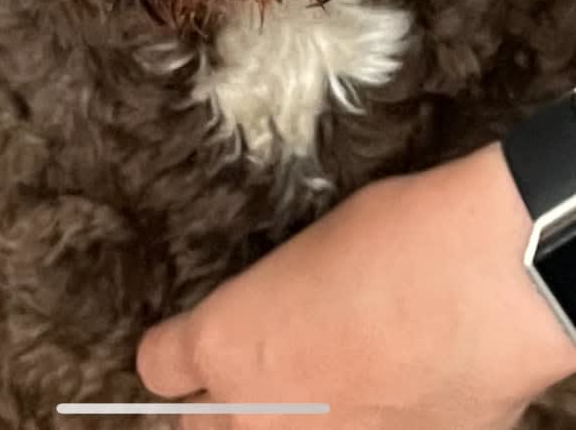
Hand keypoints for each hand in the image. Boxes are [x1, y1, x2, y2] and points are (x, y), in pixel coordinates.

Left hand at [137, 144, 575, 429]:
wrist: (491, 284)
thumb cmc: (402, 240)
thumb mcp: (313, 249)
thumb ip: (278, 303)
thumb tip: (288, 316)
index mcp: (227, 343)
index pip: (160, 368)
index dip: (174, 351)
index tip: (186, 344)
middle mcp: (257, 417)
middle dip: (221, 406)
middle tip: (256, 374)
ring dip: (289, 421)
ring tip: (332, 380)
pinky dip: (363, 426)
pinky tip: (389, 393)